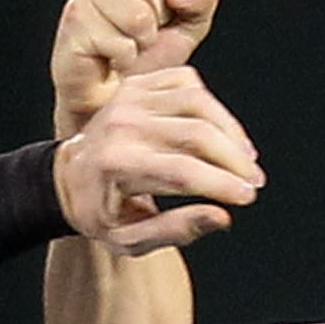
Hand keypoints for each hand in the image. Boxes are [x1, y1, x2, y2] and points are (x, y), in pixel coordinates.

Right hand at [52, 0, 217, 130]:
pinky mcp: (73, 21)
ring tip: (125, 45)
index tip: (158, 13)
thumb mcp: (189, 23)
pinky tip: (109, 58)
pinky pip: (121, 44)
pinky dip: (124, 59)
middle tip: (139, 34)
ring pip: (138, 15)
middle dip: (156, 20)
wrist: (111, 96)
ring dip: (140, 42)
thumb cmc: (147, 56)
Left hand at [57, 65, 263, 254]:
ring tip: (246, 159)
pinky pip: (188, 83)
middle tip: (255, 182)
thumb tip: (223, 216)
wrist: (70, 176)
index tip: (248, 198)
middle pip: (197, 134)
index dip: (222, 184)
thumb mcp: (129, 240)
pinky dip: (212, 106)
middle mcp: (122, 124)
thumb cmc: (101, 212)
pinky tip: (222, 133)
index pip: (183, 172)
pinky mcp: (138, 83)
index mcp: (116, 164)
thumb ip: (175, 230)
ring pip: (198, 103)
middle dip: (234, 160)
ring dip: (231, 131)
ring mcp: (129, 98)